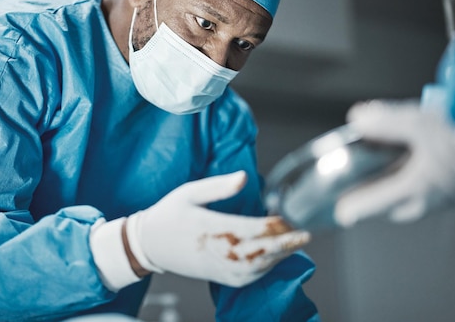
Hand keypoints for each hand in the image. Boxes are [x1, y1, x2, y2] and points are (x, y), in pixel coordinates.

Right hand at [125, 171, 310, 286]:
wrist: (148, 244)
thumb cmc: (170, 213)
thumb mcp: (190, 191)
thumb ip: (219, 186)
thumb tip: (245, 177)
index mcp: (209, 227)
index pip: (248, 229)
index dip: (272, 225)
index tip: (287, 217)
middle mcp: (215, 250)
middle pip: (258, 251)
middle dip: (284, 244)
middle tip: (305, 235)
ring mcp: (217, 267)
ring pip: (255, 268)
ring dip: (279, 257)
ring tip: (297, 245)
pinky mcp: (217, 276)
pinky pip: (247, 277)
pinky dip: (266, 270)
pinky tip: (277, 259)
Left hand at [334, 100, 454, 226]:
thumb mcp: (420, 123)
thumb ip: (385, 122)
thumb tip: (357, 120)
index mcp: (411, 190)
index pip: (369, 208)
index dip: (350, 208)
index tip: (340, 209)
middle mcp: (426, 202)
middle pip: (389, 208)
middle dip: (373, 198)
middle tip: (360, 187)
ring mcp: (445, 200)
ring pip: (409, 203)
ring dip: (395, 190)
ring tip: (387, 171)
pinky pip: (428, 195)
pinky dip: (415, 184)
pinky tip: (417, 163)